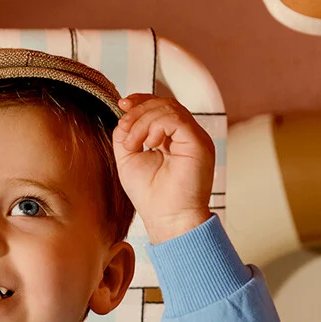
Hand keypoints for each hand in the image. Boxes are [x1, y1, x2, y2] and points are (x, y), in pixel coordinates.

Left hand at [112, 94, 214, 243]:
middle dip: (139, 110)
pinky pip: (176, 119)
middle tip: (124, 128)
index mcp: (172, 138)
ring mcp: (194, 138)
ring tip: (133, 142)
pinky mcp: (198, 142)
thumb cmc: (151, 197)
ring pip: (169, 108)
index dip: (140, 101)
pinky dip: (156, 125)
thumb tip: (123, 114)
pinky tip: (148, 143)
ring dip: (144, 120)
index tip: (122, 105)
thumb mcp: (128, 160)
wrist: (167, 220)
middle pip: (164, 103)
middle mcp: (186, 135)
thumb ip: (125, 136)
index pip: (159, 107)